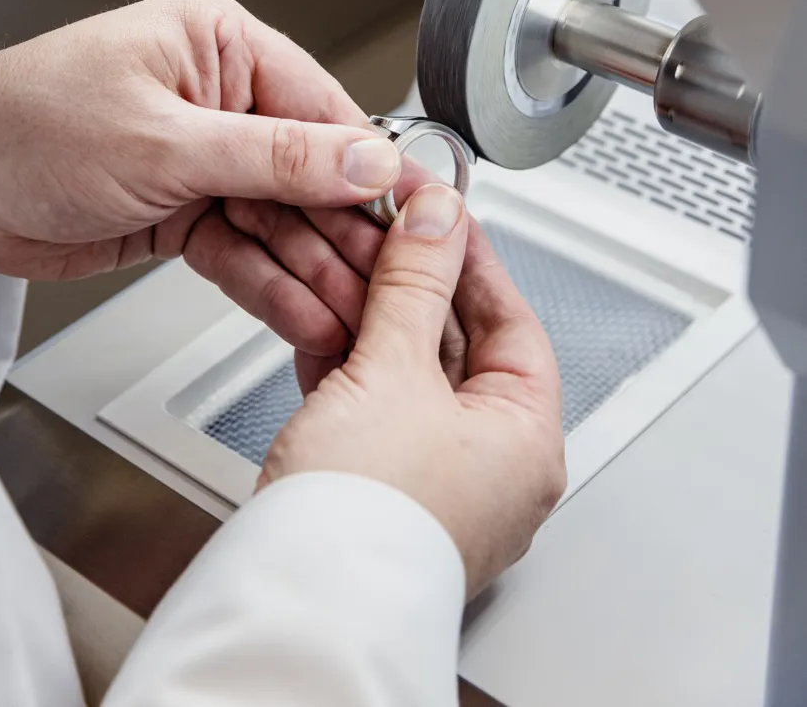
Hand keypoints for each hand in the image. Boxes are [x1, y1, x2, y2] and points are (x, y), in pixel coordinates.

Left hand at [0, 0, 405, 357]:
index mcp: (218, 44)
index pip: (322, 106)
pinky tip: (304, 312)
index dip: (372, 165)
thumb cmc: (28, 125)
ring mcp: (200, 158)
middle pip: (308, 170)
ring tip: (354, 313)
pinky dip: (268, 284)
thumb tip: (364, 159)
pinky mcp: (181, 210)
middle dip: (345, 231)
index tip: (419, 210)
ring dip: (314, 269)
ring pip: (279, 218)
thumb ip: (274, 157)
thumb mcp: (164, 142)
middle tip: (393, 280)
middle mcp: (217, 96)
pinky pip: (241, 250)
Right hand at [259, 184, 566, 596]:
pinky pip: (376, 408)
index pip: (510, 319)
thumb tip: (438, 219)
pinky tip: (322, 332)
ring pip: (411, 373)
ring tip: (344, 270)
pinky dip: (350, 366)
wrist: (293, 605)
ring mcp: (436, 480)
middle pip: (459, 343)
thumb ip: (414, 284)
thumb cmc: (362, 524)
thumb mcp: (393, 373)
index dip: (470, 256)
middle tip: (383, 230)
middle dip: (412, 283)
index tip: (438, 212)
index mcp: (526, 442)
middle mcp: (491, 467)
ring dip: (374, 318)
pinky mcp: (381, 488)